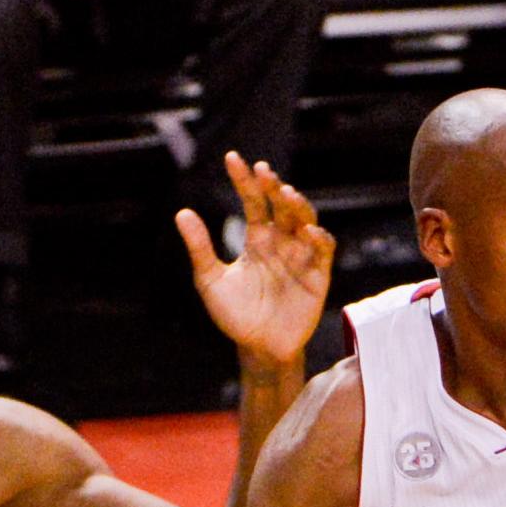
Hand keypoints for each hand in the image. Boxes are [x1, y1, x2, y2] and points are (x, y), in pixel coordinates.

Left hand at [179, 151, 334, 366]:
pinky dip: (319, 239)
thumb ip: (200, 247)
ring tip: (285, 193)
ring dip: (297, 206)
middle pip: (281, 206)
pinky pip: (323, 251)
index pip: (252, 201)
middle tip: (263, 172)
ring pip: (305, 220)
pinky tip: (308, 231)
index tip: (232, 158)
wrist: (258, 348)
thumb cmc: (235, 316)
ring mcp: (301, 256)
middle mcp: (281, 242)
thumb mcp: (210, 280)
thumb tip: (182, 212)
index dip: (244, 180)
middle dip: (274, 187)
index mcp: (257, 239)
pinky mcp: (318, 276)